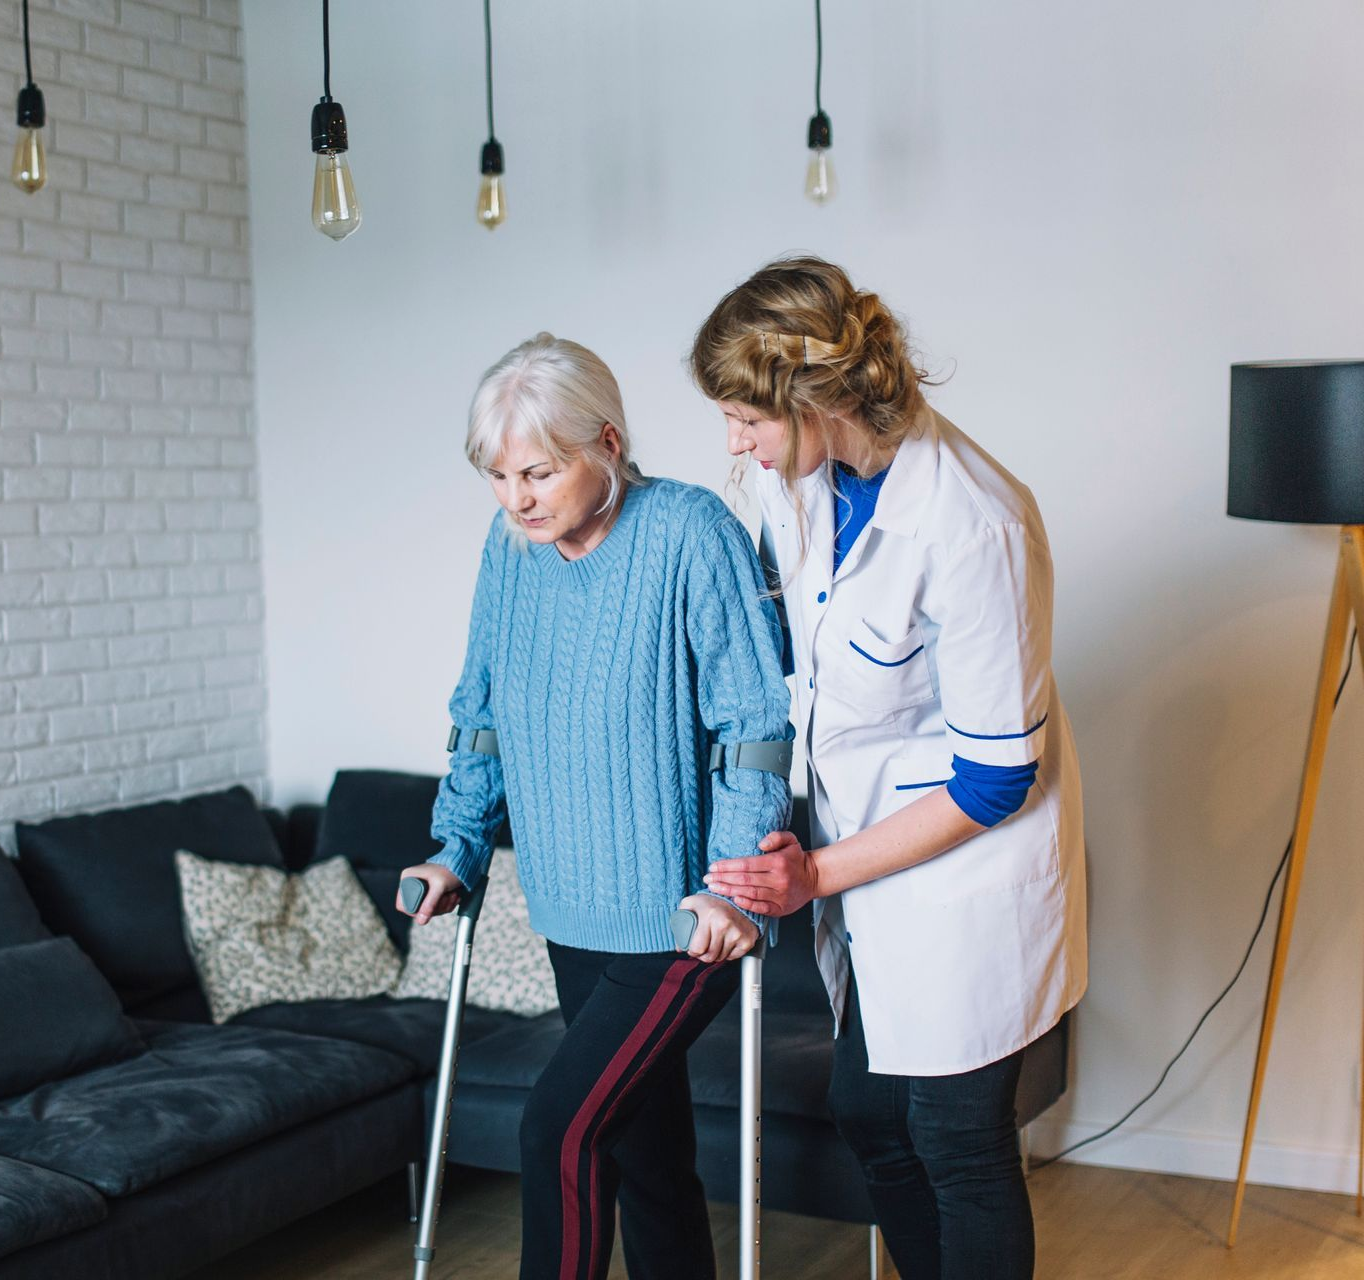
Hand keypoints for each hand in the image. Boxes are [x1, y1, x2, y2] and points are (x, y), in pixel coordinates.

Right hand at [395, 864, 463, 925]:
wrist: (463, 865)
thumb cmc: (450, 869)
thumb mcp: (439, 887)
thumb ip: (430, 904)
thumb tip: (420, 920)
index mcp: (408, 878)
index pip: (402, 904)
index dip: (415, 911)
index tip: (429, 908)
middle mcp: (412, 885)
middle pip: (418, 910)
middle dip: (435, 908)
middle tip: (445, 898)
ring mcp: (421, 891)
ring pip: (428, 911)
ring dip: (443, 906)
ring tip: (451, 895)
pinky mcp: (430, 895)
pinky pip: (436, 909)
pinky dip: (446, 905)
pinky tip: (452, 896)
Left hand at [675, 894, 759, 962]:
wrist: (737, 898)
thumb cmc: (712, 902)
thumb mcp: (691, 904)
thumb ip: (679, 922)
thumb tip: (679, 947)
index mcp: (709, 915)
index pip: (697, 948)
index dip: (692, 951)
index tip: (692, 947)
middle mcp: (724, 924)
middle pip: (709, 956)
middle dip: (703, 955)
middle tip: (703, 947)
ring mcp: (737, 933)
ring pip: (720, 958)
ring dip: (715, 954)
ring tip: (714, 942)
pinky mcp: (747, 940)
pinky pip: (732, 957)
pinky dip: (727, 953)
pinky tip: (725, 941)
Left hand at [702, 831, 818, 916]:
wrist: (813, 878)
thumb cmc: (796, 859)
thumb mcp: (790, 840)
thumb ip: (775, 837)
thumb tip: (760, 844)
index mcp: (777, 862)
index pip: (747, 864)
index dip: (728, 866)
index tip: (713, 866)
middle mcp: (778, 880)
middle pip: (745, 880)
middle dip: (723, 879)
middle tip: (708, 878)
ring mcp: (779, 896)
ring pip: (750, 894)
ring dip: (729, 891)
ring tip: (714, 888)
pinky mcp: (780, 908)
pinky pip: (761, 908)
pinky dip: (746, 905)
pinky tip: (734, 900)